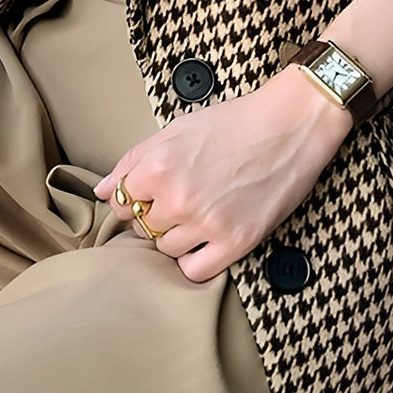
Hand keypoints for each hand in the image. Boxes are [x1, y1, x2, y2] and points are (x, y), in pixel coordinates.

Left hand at [93, 68, 353, 282]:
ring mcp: (206, 223)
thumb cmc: (234, 122)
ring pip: (166, 250)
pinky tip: (207, 242)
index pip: (120, 203)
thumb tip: (101, 192)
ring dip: (177, 237)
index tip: (152, 195)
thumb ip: (133, 160)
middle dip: (155, 217)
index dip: (134, 199)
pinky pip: (195, 271)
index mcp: (157, 167)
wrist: (290, 125)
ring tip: (200, 214)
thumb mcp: (176, 129)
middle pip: (143, 228)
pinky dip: (195, 261)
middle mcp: (177, 198)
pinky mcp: (236, 241)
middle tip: (183, 200)